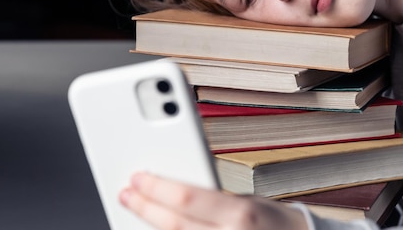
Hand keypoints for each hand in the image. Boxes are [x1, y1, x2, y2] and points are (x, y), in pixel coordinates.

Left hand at [119, 171, 309, 229]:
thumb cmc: (274, 224)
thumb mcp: (247, 201)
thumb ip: (212, 199)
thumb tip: (173, 189)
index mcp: (239, 215)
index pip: (186, 198)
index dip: (156, 187)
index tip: (138, 177)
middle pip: (173, 225)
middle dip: (145, 207)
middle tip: (128, 193)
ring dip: (150, 226)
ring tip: (139, 213)